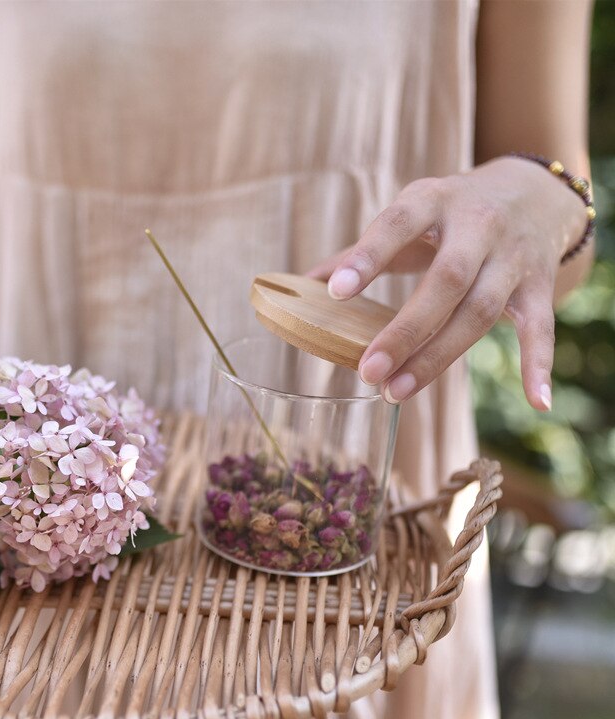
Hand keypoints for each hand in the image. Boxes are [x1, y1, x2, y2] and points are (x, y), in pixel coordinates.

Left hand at [307, 157, 587, 410]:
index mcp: (434, 201)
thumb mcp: (408, 214)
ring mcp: (512, 258)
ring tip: (395, 393)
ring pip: (480, 311)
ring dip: (439, 357)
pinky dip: (539, 365)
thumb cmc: (450, 213)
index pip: (398, 224)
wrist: (534, 192)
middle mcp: (478, 226)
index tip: (337, 292)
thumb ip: (357, 252)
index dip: (368, 257)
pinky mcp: (539, 286)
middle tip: (368, 371)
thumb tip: (301, 284)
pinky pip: (541, 328)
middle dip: (406, 330)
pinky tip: (535, 402)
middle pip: (445, 281)